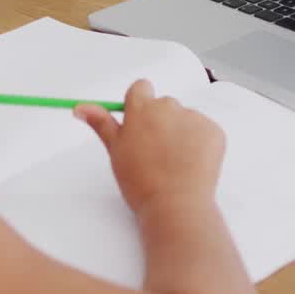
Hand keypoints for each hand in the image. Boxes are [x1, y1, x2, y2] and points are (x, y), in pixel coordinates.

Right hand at [74, 80, 224, 214]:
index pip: (141, 88)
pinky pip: (204, 130)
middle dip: (160, 122)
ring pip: (185, 118)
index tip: (140, 125)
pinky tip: (191, 164)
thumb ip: (101, 123)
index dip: (140, 106)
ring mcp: (194, 118)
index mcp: (141, 108)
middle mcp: (169, 107)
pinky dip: (200, 144)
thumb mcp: (115, 151)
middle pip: (164, 105)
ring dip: (180, 133)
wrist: (175, 205)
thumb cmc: (140, 181)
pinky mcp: (214, 131)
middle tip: (155, 152)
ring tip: (174, 162)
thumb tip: (80, 107)